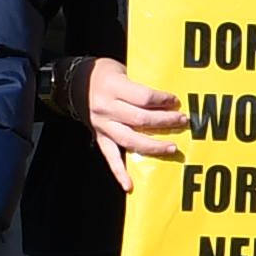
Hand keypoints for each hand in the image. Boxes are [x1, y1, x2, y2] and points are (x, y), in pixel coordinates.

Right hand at [79, 54, 182, 189]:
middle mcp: (107, 108)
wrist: (74, 82)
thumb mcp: (121, 71)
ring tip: (171, 148)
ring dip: (153, 146)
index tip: (175, 101)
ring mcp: (103, 125)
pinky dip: (119, 172)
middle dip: (165, 121)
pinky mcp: (100, 137)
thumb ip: (139, 86)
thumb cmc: (102, 74)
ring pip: (130, 140)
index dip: (163, 100)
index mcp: (114, 88)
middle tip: (182, 121)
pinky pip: (110, 157)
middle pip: (140, 120)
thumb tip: (166, 101)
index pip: (144, 98)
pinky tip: (129, 185)